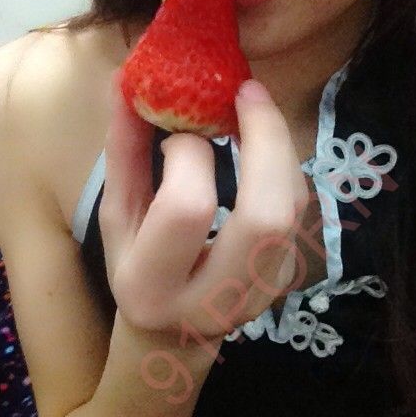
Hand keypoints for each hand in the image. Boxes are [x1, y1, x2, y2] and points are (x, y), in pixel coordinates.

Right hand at [99, 74, 308, 340]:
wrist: (175, 331)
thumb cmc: (137, 269)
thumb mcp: (118, 217)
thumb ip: (124, 154)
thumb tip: (127, 85)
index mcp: (155, 285)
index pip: (188, 208)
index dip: (190, 154)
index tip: (182, 130)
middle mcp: (216, 299)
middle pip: (265, 216)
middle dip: (265, 141)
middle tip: (248, 91)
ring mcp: (261, 293)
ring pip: (292, 210)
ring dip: (279, 149)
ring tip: (254, 111)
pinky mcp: (286, 278)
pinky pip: (297, 210)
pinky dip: (284, 167)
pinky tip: (263, 146)